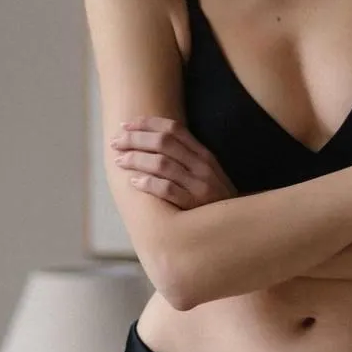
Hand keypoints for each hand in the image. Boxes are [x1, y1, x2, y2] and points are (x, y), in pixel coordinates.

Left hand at [110, 116, 236, 208]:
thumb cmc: (213, 200)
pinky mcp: (194, 206)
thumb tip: (150, 143)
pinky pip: (167, 189)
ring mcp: (199, 185)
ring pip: (162, 163)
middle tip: (115, 142)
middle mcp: (202, 166)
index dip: (147, 123)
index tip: (125, 125)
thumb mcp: (206, 173)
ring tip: (119, 160)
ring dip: (136, 159)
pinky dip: (148, 183)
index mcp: (203, 154)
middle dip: (135, 139)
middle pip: (163, 142)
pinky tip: (134, 182)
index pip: (173, 128)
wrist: (236, 227)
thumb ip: (185, 158)